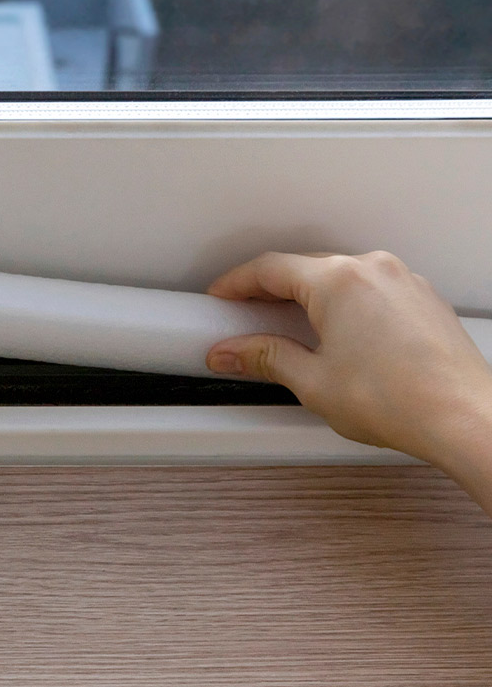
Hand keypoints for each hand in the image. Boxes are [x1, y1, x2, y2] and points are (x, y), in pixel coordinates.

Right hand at [204, 250, 491, 464]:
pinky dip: (343, 306)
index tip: (221, 297)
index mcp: (339, 281)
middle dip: (269, 292)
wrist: (465, 418)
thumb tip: (232, 352)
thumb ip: (265, 358)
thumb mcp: (312, 382)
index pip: (270, 268)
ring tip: (290, 334)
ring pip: (339, 278)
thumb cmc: (401, 400)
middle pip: (304, 268)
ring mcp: (403, 282)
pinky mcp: (421, 300)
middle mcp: (373, 270)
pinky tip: (336, 338)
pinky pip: (369, 291)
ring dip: (308, 299)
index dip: (236, 283)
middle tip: (246, 319)